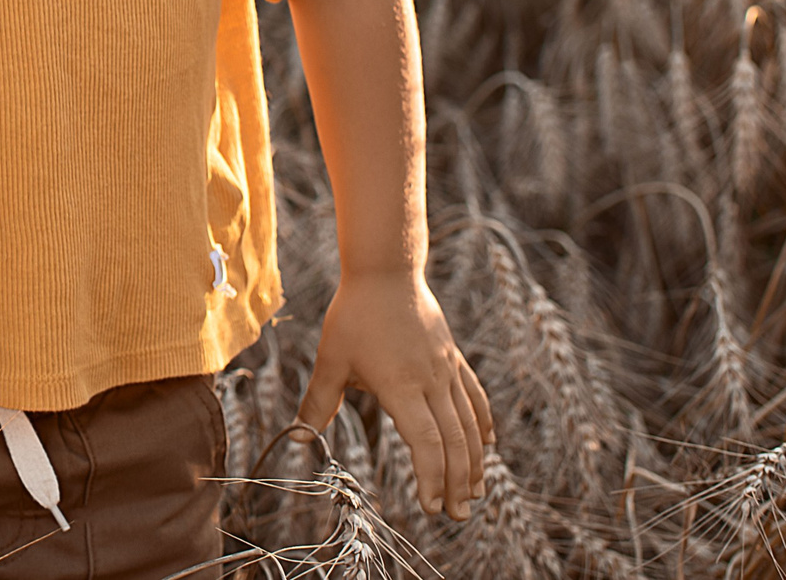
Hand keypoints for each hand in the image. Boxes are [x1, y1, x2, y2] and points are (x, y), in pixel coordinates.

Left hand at [297, 269, 492, 519]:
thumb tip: (298, 438)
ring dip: (474, 462)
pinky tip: (487, 444)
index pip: (425, 443)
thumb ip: (318, 401)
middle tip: (457, 515)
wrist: (386, 270)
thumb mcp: (330, 358)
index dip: (431, 478)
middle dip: (456, 483)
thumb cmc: (353, 314)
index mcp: (400, 386)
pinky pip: (474, 396)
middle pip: (453, 442)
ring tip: (473, 493)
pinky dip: (482, 423)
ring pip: (469, 424)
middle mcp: (430, 382)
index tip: (429, 506)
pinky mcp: (452, 358)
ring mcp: (446, 369)